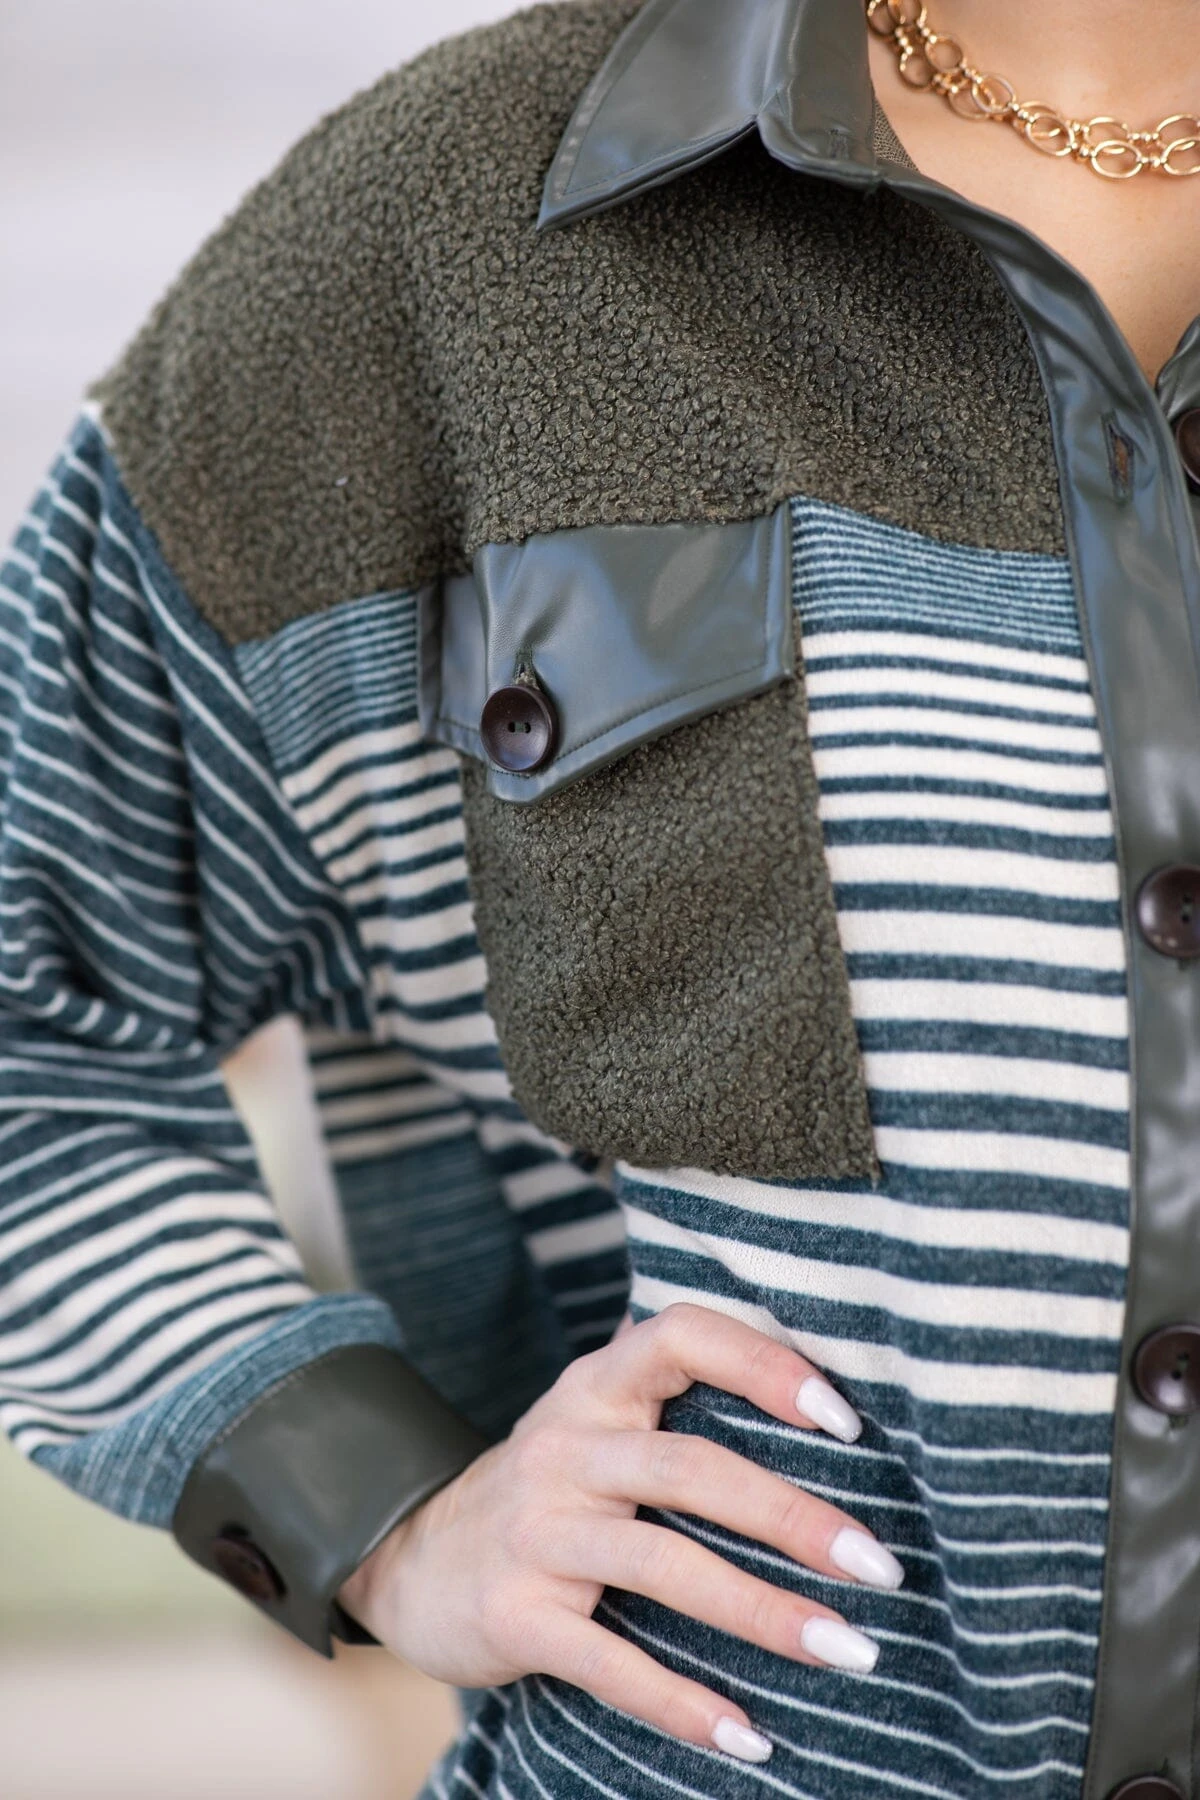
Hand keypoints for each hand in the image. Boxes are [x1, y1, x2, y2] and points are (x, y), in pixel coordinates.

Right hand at [338, 1302, 902, 1764]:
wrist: (407, 1557)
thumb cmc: (546, 1488)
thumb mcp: (594, 1421)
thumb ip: (674, 1397)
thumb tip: (818, 1393)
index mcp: (597, 1389)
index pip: (680, 1337)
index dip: (762, 1364)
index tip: (844, 1418)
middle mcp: (564, 1448)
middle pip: (690, 1467)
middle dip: (792, 1517)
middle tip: (879, 1565)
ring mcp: (535, 1532)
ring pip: (662, 1565)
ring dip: (763, 1611)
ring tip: (849, 1648)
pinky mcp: (513, 1615)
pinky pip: (610, 1663)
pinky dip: (683, 1702)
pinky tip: (748, 1734)